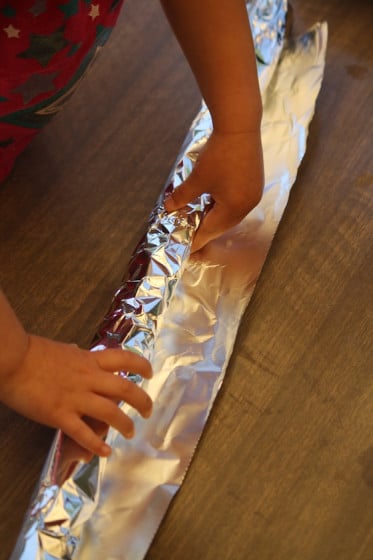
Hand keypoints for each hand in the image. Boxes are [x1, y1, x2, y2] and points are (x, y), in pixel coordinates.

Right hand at [0, 335, 152, 456]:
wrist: (13, 360)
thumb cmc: (34, 352)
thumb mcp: (63, 350)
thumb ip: (76, 355)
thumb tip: (79, 351)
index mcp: (89, 360)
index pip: (123, 359)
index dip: (141, 366)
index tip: (149, 373)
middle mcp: (89, 378)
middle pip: (125, 389)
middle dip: (142, 401)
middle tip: (148, 411)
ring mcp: (76, 398)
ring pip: (111, 412)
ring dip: (125, 424)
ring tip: (130, 432)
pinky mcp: (60, 415)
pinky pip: (83, 433)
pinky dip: (96, 444)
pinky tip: (104, 452)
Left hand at [164, 129, 263, 252]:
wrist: (240, 126)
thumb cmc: (218, 154)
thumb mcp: (197, 178)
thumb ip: (182, 196)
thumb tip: (169, 207)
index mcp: (234, 207)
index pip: (212, 229)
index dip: (198, 239)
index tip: (187, 248)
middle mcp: (248, 205)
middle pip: (224, 225)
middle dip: (207, 231)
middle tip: (192, 237)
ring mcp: (254, 195)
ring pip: (232, 215)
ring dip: (216, 219)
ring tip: (200, 222)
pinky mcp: (255, 184)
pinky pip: (238, 204)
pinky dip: (225, 208)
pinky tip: (214, 206)